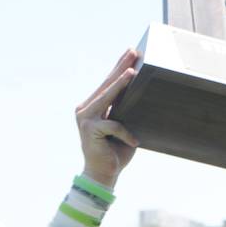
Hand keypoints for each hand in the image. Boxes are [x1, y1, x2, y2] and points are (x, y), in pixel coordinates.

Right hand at [75, 50, 139, 187]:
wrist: (104, 174)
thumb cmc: (116, 152)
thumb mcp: (123, 127)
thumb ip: (124, 111)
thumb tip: (140, 94)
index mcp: (93, 106)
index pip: (108, 83)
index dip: (119, 67)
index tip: (131, 52)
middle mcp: (85, 109)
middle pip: (106, 85)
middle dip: (121, 67)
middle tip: (133, 52)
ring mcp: (85, 118)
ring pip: (106, 97)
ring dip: (119, 84)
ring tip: (132, 73)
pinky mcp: (90, 130)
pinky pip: (113, 125)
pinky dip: (125, 133)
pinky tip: (134, 142)